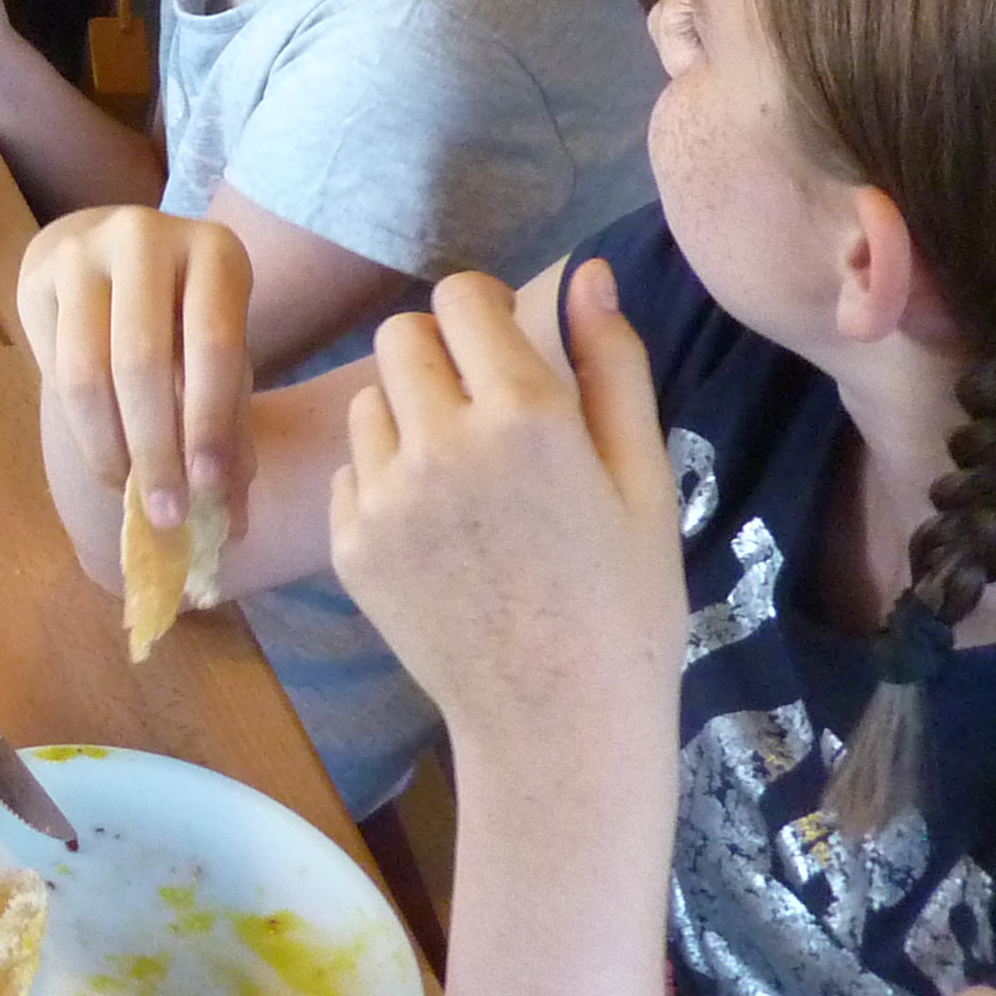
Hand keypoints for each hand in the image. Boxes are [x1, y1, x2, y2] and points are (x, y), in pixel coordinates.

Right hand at [18, 204, 252, 533]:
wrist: (115, 252)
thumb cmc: (185, 315)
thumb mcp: (221, 355)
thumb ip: (230, 429)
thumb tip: (231, 527)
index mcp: (214, 249)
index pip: (213, 345)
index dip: (209, 424)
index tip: (206, 491)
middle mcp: (145, 236)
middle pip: (141, 362)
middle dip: (153, 450)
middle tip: (165, 516)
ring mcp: (82, 250)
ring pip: (85, 371)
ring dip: (108, 448)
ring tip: (128, 494)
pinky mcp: (36, 273)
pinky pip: (52, 367)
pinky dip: (81, 426)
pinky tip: (104, 453)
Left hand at [330, 262, 685, 750]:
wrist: (559, 723)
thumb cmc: (623, 601)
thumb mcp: (645, 479)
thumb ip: (612, 365)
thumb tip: (589, 272)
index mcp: (525, 416)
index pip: (461, 297)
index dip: (484, 309)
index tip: (505, 343)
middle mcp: (441, 444)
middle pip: (402, 336)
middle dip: (440, 352)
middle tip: (484, 406)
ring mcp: (385, 498)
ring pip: (370, 400)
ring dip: (408, 413)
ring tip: (464, 475)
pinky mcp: (351, 544)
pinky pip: (353, 472)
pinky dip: (385, 481)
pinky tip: (439, 529)